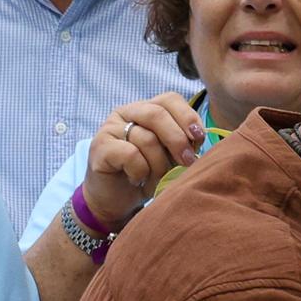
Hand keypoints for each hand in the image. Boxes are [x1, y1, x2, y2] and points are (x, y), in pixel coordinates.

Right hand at [82, 93, 208, 226]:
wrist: (114, 201)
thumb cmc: (146, 176)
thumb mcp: (170, 157)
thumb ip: (183, 142)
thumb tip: (200, 137)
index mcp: (147, 109)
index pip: (170, 99)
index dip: (187, 116)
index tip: (199, 138)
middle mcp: (127, 113)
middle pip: (158, 114)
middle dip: (177, 140)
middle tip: (187, 162)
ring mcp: (110, 128)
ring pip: (146, 138)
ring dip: (159, 165)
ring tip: (156, 180)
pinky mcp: (100, 147)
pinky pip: (130, 155)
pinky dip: (140, 171)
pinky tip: (137, 180)